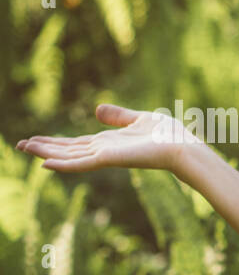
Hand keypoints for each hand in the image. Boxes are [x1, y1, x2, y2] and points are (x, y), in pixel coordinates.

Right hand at [15, 104, 204, 174]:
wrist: (183, 148)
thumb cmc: (169, 135)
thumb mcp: (140, 119)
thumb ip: (118, 116)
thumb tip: (97, 110)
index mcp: (110, 142)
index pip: (77, 143)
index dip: (56, 141)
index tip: (35, 139)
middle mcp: (105, 150)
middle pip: (68, 149)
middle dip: (44, 146)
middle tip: (19, 144)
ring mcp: (107, 156)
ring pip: (70, 156)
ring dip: (46, 152)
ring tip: (24, 148)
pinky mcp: (111, 159)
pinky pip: (83, 163)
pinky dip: (64, 164)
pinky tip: (45, 163)